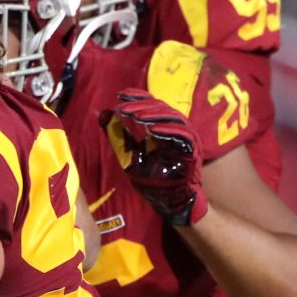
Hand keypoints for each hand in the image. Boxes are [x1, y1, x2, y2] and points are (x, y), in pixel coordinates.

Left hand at [101, 90, 208, 225]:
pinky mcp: (192, 151)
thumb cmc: (152, 179)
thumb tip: (103, 114)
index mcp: (163, 128)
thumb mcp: (128, 154)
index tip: (121, 94)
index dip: (138, 97)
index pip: (152, 106)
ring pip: (173, 118)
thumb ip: (118, 135)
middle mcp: (176, 130)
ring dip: (154, 115)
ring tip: (136, 115)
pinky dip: (168, 130)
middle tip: (124, 106)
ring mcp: (186, 139)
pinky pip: (182, 136)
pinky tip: (153, 129)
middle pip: (162, 109)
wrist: (168, 201)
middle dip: (142, 105)